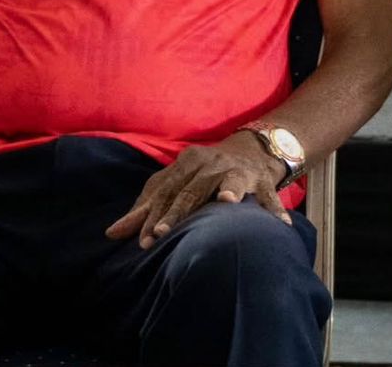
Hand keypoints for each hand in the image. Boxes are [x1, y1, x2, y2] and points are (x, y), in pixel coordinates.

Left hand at [106, 135, 291, 249]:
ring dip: (230, 192)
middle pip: (192, 190)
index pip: (166, 191)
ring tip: (227, 202)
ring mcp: (239, 170)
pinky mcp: (263, 180)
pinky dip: (273, 208)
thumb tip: (111, 234)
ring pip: (232, 183)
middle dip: (177, 212)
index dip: (154, 215)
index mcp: (188, 162)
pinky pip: (268, 195)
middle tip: (163, 233)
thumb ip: (146, 207)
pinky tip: (280, 223)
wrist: (252, 150)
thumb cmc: (204, 173)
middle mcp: (212, 163)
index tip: (144, 241)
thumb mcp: (175, 184)